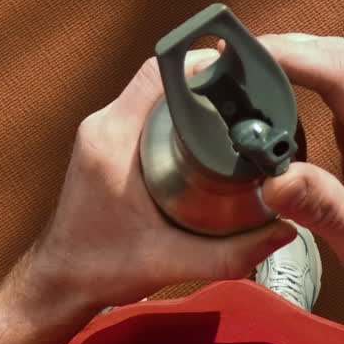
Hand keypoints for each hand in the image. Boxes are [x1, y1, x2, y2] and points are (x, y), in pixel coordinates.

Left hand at [28, 49, 298, 310]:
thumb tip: (282, 230)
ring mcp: (102, 131)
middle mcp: (103, 125)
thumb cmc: (99, 268)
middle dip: (205, 79)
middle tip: (246, 95)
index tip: (237, 68)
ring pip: (153, 92)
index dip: (199, 62)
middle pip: (160, 77)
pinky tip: (205, 131)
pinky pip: (145, 109)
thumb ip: (229, 253)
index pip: (156, 73)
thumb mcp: (170, 263)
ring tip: (233, 109)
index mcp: (112, 140)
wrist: (61, 281)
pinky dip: (175, 111)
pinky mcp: (106, 141)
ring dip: (190, 94)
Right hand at [256, 34, 343, 336]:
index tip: (242, 55)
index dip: (291, 56)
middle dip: (284, 50)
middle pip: (337, 58)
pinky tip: (268, 99)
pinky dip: (299, 84)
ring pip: (335, 70)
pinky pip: (335, 94)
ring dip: (291, 62)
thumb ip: (322, 207)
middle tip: (228, 62)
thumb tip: (270, 180)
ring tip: (238, 74)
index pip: (341, 74)